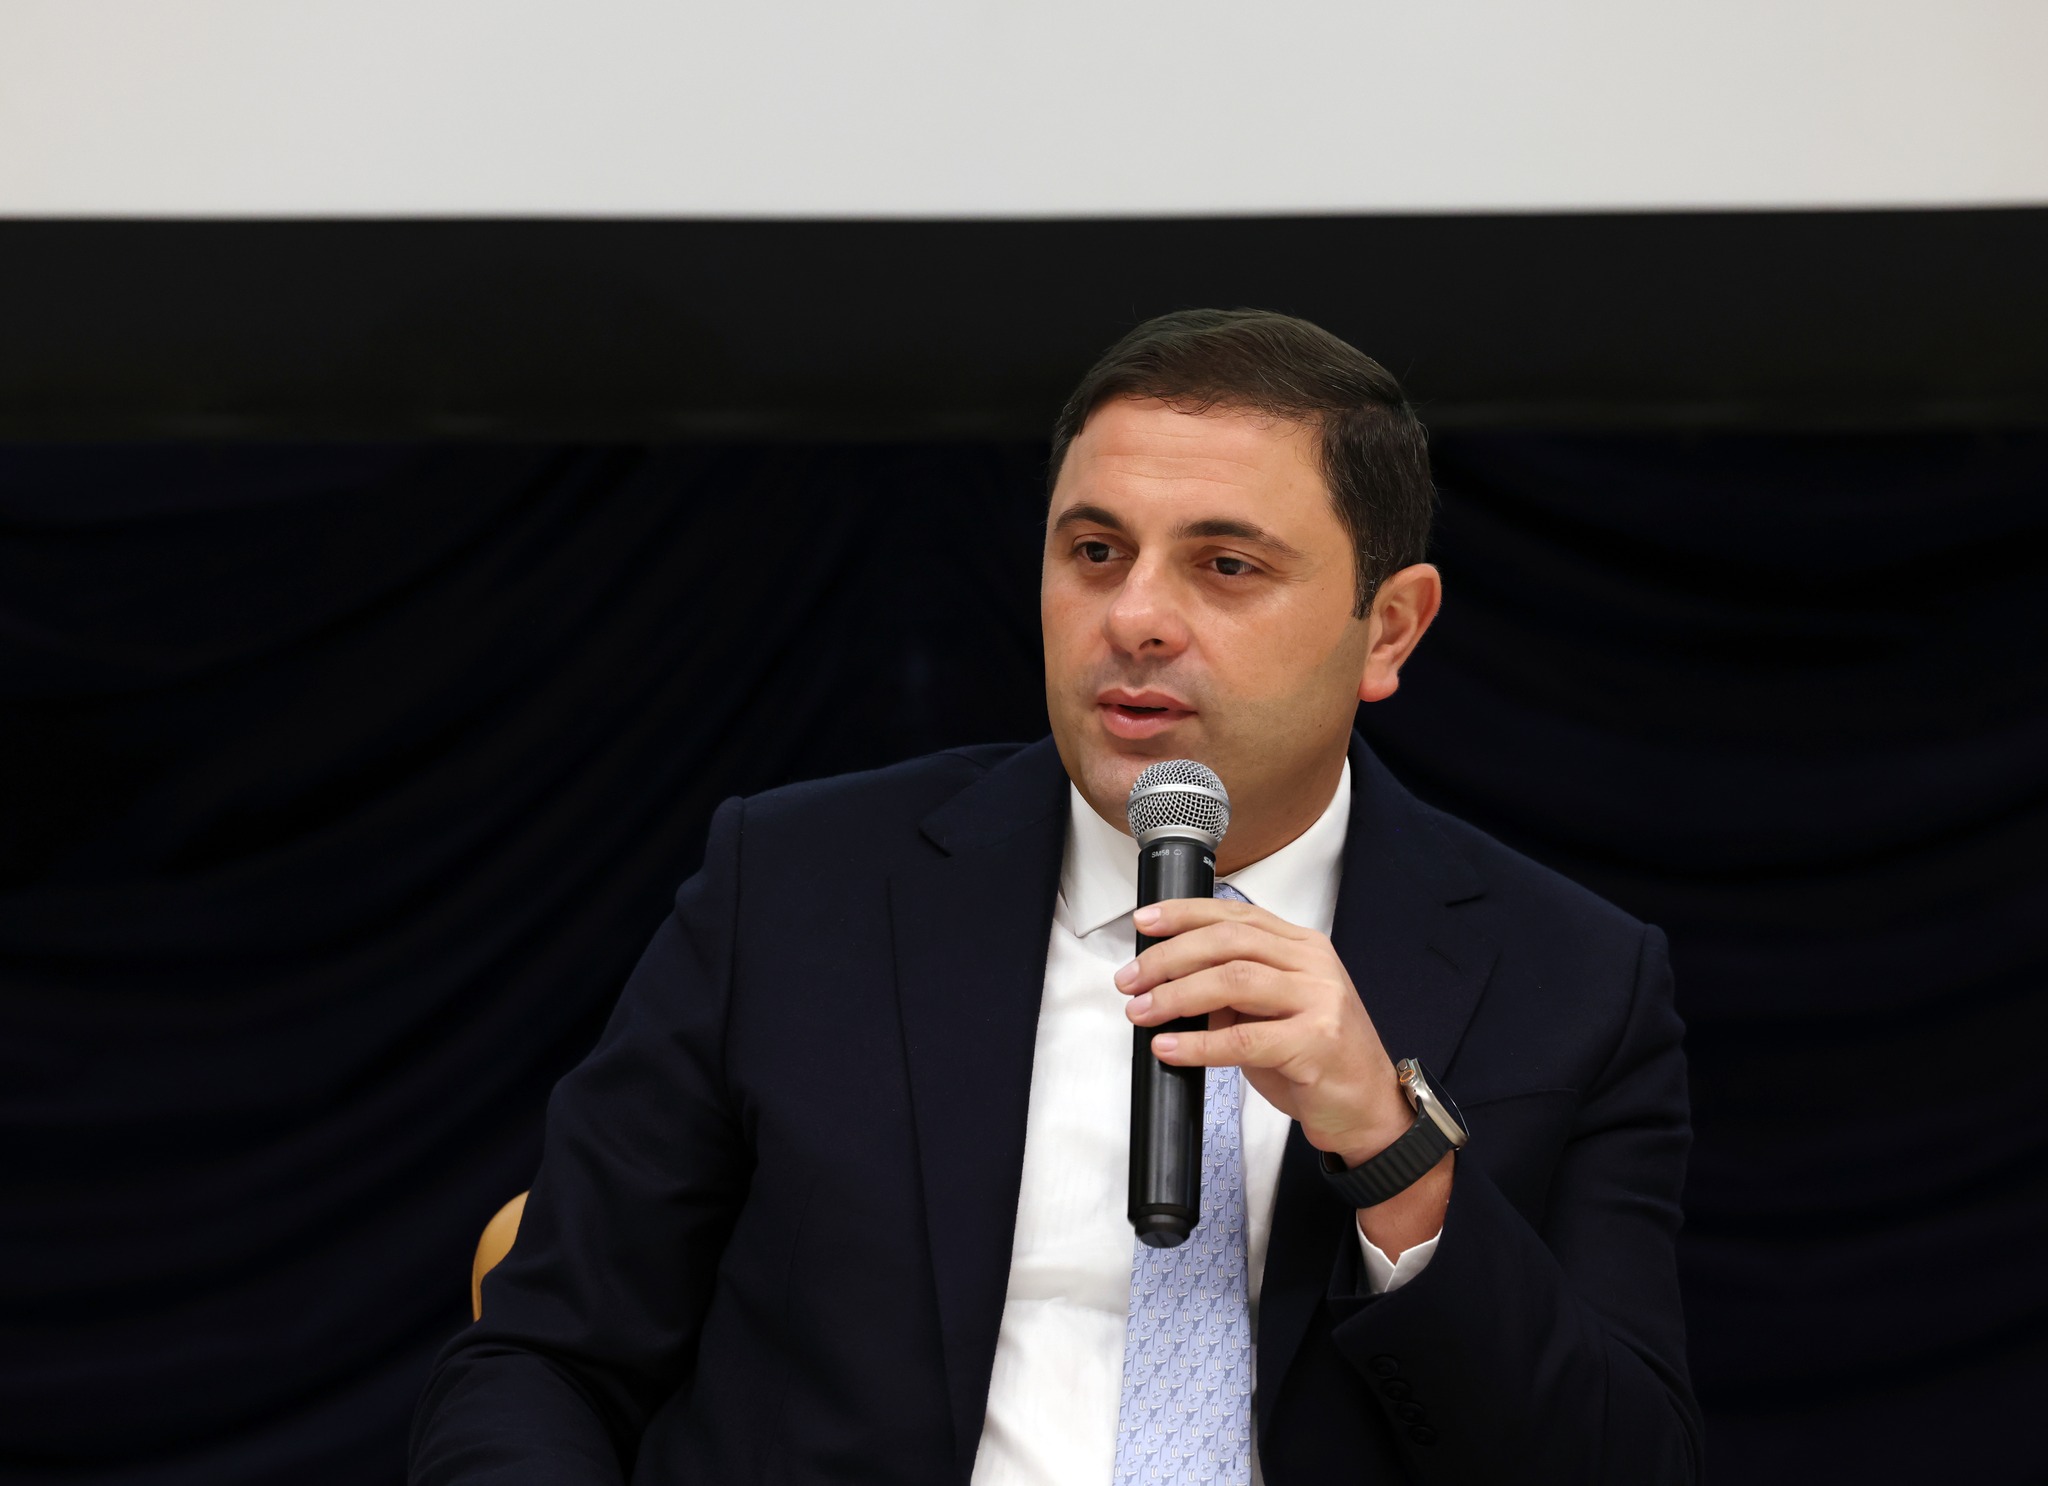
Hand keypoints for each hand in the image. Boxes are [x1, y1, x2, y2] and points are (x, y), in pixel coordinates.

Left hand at [1117, 896, 1409, 1166]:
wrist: (1368, 1110)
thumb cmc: (1317, 1061)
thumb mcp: (1274, 1012)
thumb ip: (1233, 991)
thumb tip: (1170, 982)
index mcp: (1302, 946)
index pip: (1236, 915)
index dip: (1184, 914)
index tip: (1144, 922)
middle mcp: (1313, 964)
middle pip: (1229, 941)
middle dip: (1169, 957)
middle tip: (1130, 979)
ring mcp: (1319, 1000)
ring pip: (1233, 980)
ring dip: (1177, 995)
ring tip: (1141, 1011)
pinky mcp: (1316, 1043)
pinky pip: (1244, 1039)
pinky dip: (1199, 1044)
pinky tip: (1170, 1047)